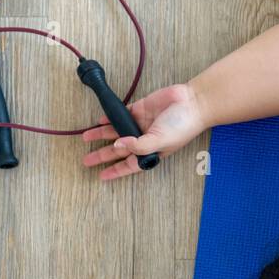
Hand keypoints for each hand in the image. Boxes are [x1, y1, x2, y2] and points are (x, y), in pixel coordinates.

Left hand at [82, 83, 206, 180]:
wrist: (192, 102)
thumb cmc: (183, 126)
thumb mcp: (160, 141)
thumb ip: (138, 146)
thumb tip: (117, 145)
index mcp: (150, 153)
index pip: (128, 165)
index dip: (115, 171)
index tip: (101, 176)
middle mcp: (143, 140)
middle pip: (118, 150)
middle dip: (102, 155)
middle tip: (87, 160)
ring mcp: (140, 124)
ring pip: (115, 132)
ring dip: (101, 135)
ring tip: (86, 138)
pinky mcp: (139, 109)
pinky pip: (120, 115)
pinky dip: (109, 118)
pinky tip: (99, 121)